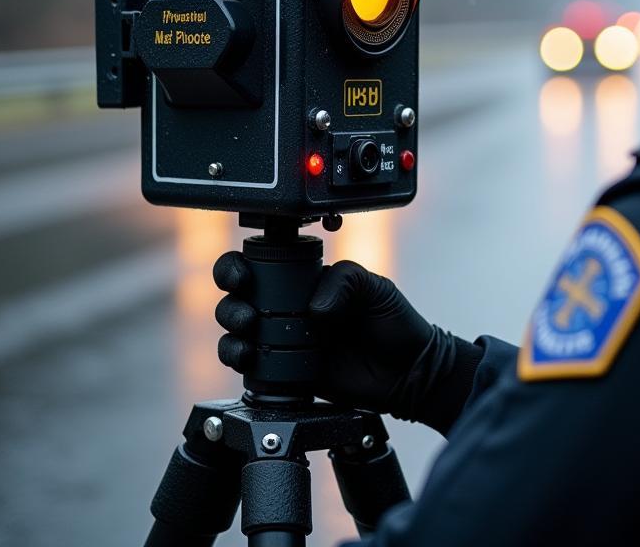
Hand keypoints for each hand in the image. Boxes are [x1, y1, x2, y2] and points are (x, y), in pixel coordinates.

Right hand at [213, 255, 482, 433]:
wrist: (409, 373)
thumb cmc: (395, 323)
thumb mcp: (376, 289)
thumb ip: (348, 282)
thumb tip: (314, 306)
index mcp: (306, 281)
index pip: (262, 266)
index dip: (239, 267)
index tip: (242, 275)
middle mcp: (288, 308)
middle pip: (238, 297)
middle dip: (230, 301)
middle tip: (246, 312)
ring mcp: (283, 341)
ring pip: (237, 331)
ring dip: (230, 330)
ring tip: (248, 334)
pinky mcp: (284, 374)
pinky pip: (249, 366)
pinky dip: (238, 360)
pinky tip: (248, 358)